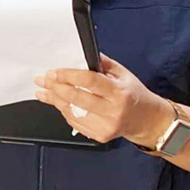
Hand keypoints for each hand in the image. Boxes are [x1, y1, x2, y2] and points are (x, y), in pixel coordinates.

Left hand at [34, 54, 173, 146]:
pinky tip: (58, 102)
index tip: (53, 72)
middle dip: (55, 87)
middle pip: (76, 98)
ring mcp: (105, 125)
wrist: (146, 120)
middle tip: (43, 80)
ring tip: (44, 91)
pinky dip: (64, 110)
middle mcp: (113, 110)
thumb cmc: (133, 94)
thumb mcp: (123, 74)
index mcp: (119, 92)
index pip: (89, 81)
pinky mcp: (99, 135)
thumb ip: (102, 64)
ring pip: (72, 111)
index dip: (68, 76)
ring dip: (54, 100)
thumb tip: (81, 53)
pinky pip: (75, 121)